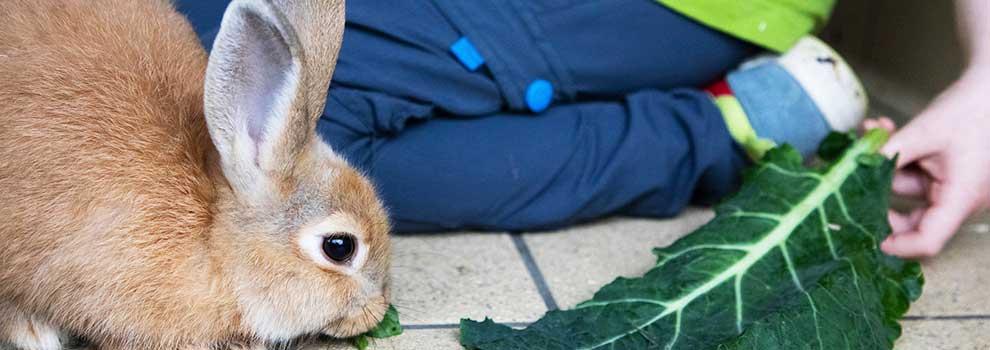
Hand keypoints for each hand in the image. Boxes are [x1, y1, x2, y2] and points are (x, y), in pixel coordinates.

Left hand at [863, 69, 989, 257]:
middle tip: (852, 181)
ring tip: (872, 131)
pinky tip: (883, 128)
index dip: (895, 244)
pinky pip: (916, 174)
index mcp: (961, 198)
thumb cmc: (971, 109)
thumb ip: (889, 153)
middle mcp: (960, 199)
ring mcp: (954, 187)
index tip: (865, 235)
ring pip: (908, 190)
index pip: (928, 240)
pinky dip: (899, 156)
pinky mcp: (948, 175)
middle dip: (880, 196)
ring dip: (885, 163)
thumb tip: (853, 168)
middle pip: (913, 220)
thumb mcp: (924, 131)